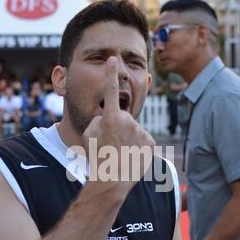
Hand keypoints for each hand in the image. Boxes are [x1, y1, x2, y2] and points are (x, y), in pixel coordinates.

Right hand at [83, 56, 154, 191]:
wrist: (112, 180)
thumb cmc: (97, 157)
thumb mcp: (89, 134)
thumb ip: (99, 119)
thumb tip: (107, 116)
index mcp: (110, 117)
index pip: (110, 90)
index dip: (110, 74)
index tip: (113, 59)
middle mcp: (128, 120)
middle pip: (122, 117)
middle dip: (117, 126)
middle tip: (111, 144)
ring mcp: (141, 131)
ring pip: (133, 129)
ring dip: (127, 137)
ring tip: (121, 152)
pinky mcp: (151, 142)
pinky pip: (142, 139)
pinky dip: (137, 146)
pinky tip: (131, 155)